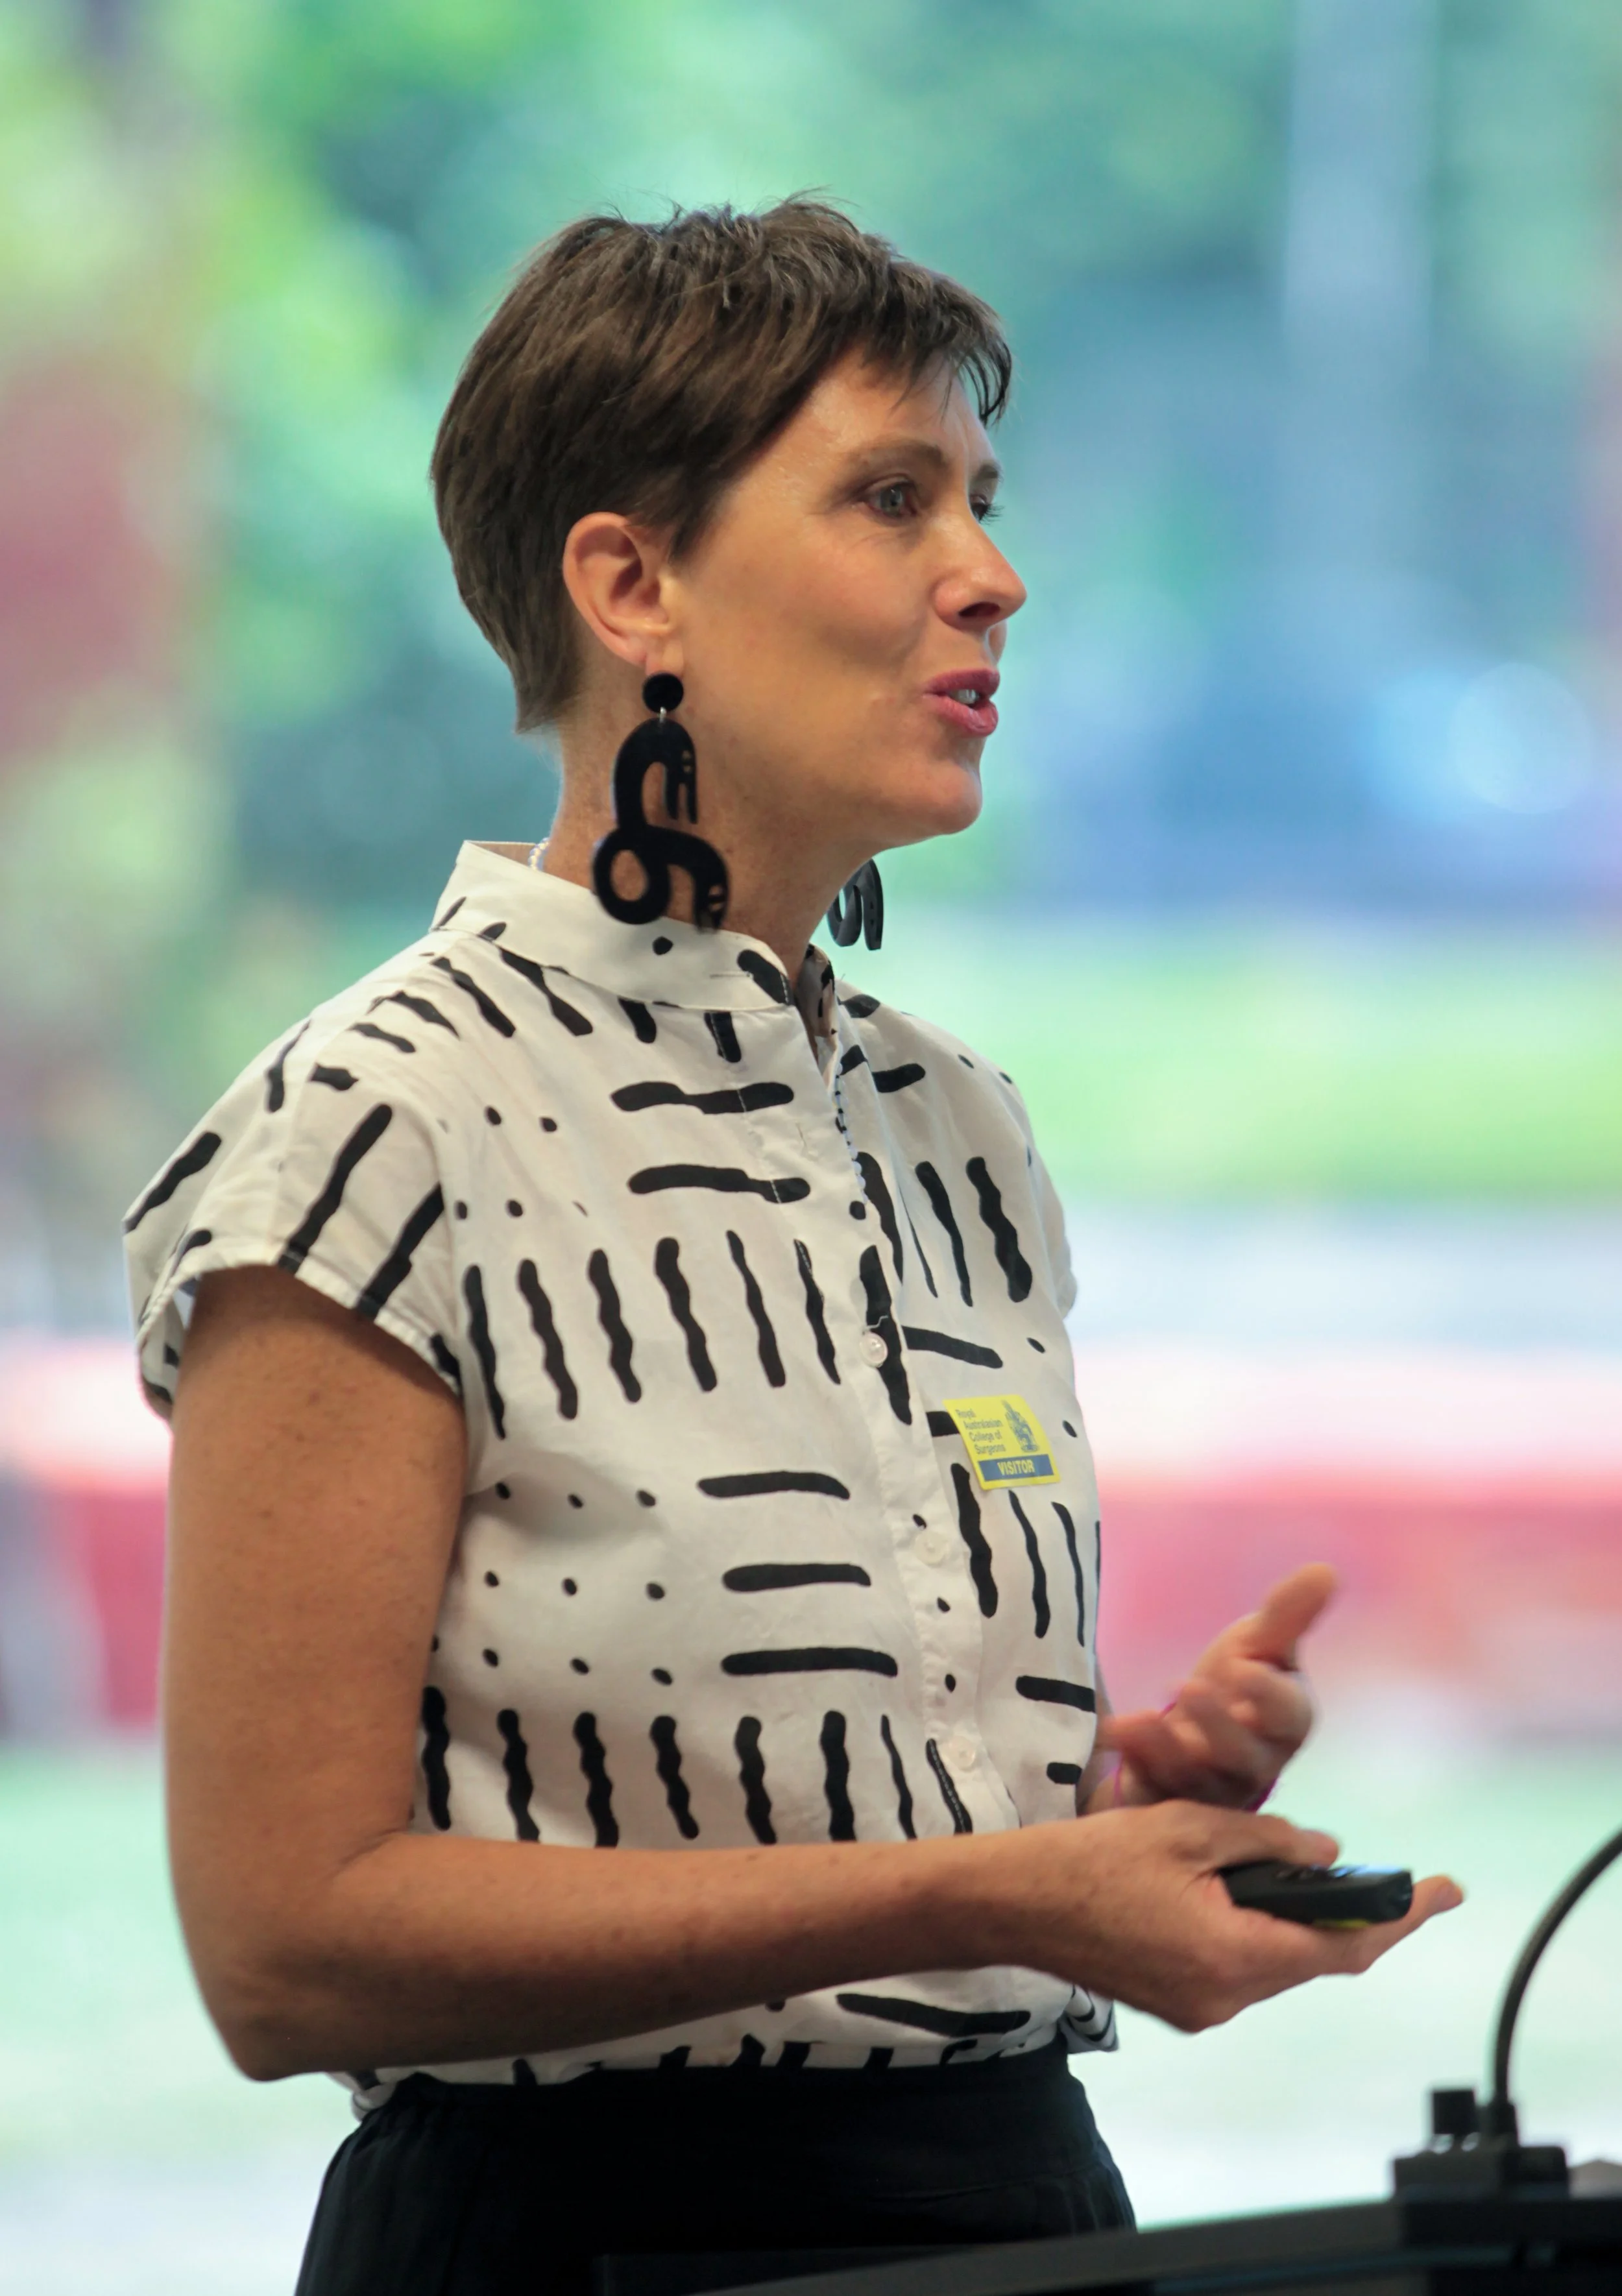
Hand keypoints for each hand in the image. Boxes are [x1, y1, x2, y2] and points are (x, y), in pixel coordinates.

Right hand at [974, 1800, 1462, 2032]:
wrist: (1012, 1903)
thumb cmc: (1090, 1859)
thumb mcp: (1187, 1829)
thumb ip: (1268, 1842)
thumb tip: (1328, 1856)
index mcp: (1233, 1957)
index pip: (1342, 1947)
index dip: (1399, 1918)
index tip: (1445, 1891)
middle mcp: (1224, 1998)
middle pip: (1313, 1959)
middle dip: (1350, 1917)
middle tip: (1388, 1878)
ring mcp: (1199, 2008)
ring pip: (1276, 1961)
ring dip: (1296, 1918)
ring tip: (1301, 1869)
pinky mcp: (1178, 2001)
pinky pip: (1240, 1966)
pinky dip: (1257, 1928)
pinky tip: (1245, 1888)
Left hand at [1099, 1564, 1334, 1810]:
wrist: (1195, 1729)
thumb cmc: (1237, 1684)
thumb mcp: (1259, 1644)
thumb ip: (1287, 1615)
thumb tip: (1325, 1570)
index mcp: (1284, 1724)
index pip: (1287, 1717)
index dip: (1268, 1697)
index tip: (1244, 1667)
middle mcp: (1252, 1763)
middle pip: (1242, 1757)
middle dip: (1218, 1727)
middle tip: (1190, 1686)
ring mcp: (1208, 1786)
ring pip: (1194, 1777)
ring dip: (1167, 1748)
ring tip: (1141, 1718)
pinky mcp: (1166, 1796)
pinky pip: (1151, 1788)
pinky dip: (1134, 1760)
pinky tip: (1116, 1731)